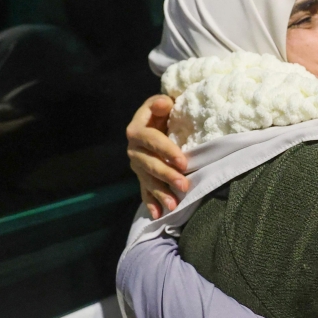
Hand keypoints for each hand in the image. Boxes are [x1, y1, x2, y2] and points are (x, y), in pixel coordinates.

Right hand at [126, 95, 188, 218]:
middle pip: (150, 164)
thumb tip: (164, 103)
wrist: (152, 123)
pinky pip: (144, 191)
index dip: (167, 151)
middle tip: (183, 185)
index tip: (183, 162)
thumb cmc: (161, 112)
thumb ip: (161, 104)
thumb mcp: (161, 104)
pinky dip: (151, 203)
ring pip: (148, 181)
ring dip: (161, 194)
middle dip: (167, 176)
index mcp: (137, 130)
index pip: (152, 140)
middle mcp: (133, 149)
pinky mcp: (141, 176)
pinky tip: (157, 214)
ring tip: (174, 205)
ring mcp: (137, 165)